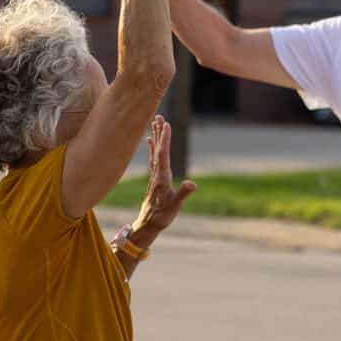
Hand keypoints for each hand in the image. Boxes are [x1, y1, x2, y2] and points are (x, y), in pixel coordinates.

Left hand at [132, 115, 197, 240]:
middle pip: (157, 149)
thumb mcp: (175, 206)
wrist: (148, 224)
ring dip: (155, 136)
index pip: (163, 154)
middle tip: (158, 116)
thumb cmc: (162, 216)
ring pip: (154, 152)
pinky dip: (153, 147)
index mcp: (162, 177)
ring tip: (155, 123)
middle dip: (158, 132)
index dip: (165, 139)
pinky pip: (153, 158)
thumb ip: (183, 194)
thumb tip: (192, 183)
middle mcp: (157, 173)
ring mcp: (155, 175)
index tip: (166, 124)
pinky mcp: (155, 178)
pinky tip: (150, 141)